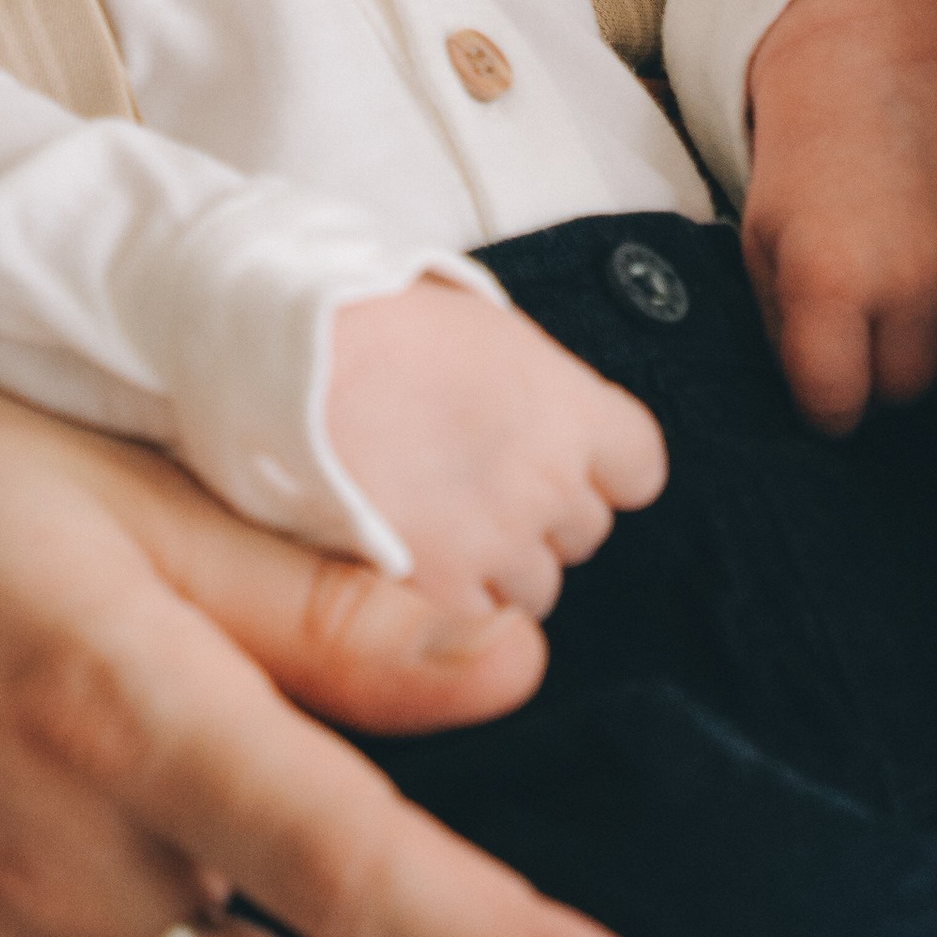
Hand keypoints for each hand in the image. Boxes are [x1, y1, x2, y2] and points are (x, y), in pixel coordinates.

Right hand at [326, 278, 667, 618]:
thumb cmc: (385, 320)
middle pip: (583, 529)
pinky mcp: (443, 587)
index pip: (639, 467)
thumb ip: (540, 390)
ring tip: (441, 516)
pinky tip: (414, 549)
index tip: (569, 458)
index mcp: (574, 411)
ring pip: (535, 588)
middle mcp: (551, 483)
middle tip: (479, 479)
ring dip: (500, 564)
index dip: (602, 464)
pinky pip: (476, 616)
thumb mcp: (490, 331)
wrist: (297, 357)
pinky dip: (452, 596)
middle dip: (543, 513)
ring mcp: (500, 542)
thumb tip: (545, 413)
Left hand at [740, 0, 936, 434]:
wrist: (875, 45)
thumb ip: (784, 333)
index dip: (827, 400)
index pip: (837, 408)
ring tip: (914, 289)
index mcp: (833, 281)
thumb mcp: (762, 238)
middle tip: (868, 313)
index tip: (826, 373)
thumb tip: (818, 408)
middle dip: (882, 370)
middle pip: (905, 394)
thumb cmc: (805, 146)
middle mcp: (913, 280)